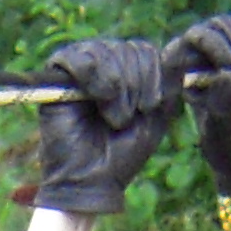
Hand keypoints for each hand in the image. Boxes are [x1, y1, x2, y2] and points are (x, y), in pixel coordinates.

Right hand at [31, 36, 176, 215]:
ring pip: (106, 52)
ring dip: (118, 87)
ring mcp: (79, 68)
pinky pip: (79, 58)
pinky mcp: (55, 77)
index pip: (146, 50)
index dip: (154, 74)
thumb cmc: (123, 153)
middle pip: (128, 49)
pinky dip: (95, 78)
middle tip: (128, 118)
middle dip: (136, 85)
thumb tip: (175, 49)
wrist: (91, 181)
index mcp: (127, 72)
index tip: (151, 107)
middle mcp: (103, 64)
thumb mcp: (157, 116)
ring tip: (115, 117)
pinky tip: (100, 100)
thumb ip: (169, 82)